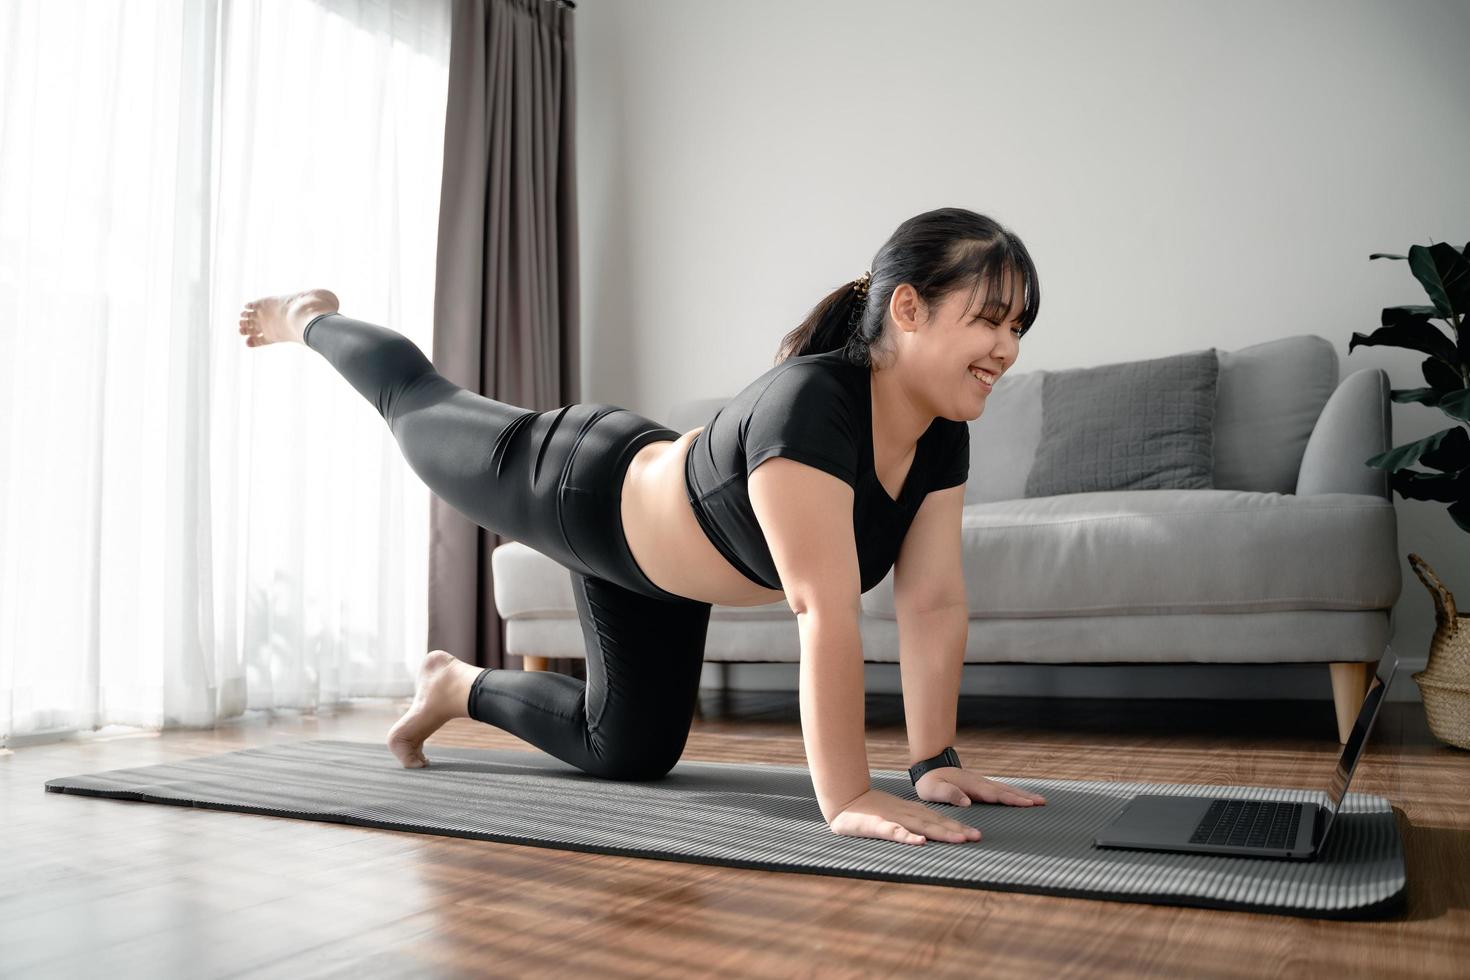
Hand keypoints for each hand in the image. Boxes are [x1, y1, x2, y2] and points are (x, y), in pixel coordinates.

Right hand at [828, 788, 983, 845]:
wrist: (843, 799)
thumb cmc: (869, 811)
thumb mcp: (894, 816)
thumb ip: (910, 823)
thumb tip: (927, 834)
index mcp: (911, 813)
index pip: (939, 820)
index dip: (957, 826)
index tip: (976, 835)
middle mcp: (907, 814)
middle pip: (936, 823)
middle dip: (958, 830)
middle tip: (977, 837)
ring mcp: (893, 819)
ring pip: (921, 826)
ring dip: (941, 833)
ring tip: (960, 839)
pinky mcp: (877, 825)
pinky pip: (895, 832)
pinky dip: (908, 837)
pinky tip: (920, 842)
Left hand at [914, 766, 1047, 807]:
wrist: (930, 767)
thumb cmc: (930, 782)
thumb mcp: (933, 790)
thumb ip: (949, 794)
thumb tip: (967, 802)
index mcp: (971, 786)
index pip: (994, 794)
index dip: (1010, 799)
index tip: (1026, 803)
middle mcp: (980, 783)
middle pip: (1005, 790)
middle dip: (1024, 796)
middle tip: (1041, 802)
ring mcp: (982, 783)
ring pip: (1006, 789)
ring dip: (1023, 794)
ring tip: (1040, 800)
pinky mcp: (982, 786)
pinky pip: (1002, 790)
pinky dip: (1015, 793)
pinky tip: (1023, 797)